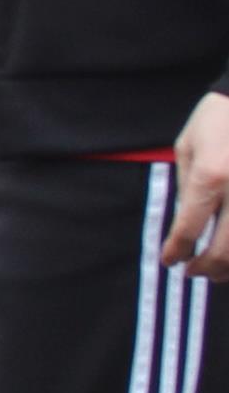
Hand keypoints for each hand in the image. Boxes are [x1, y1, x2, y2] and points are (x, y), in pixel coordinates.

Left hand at [164, 92, 228, 279]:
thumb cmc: (216, 119)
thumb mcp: (187, 148)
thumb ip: (186, 188)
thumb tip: (183, 227)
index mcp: (209, 175)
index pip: (188, 228)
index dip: (177, 251)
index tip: (169, 260)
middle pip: (225, 248)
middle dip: (206, 267)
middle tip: (194, 272)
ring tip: (218, 271)